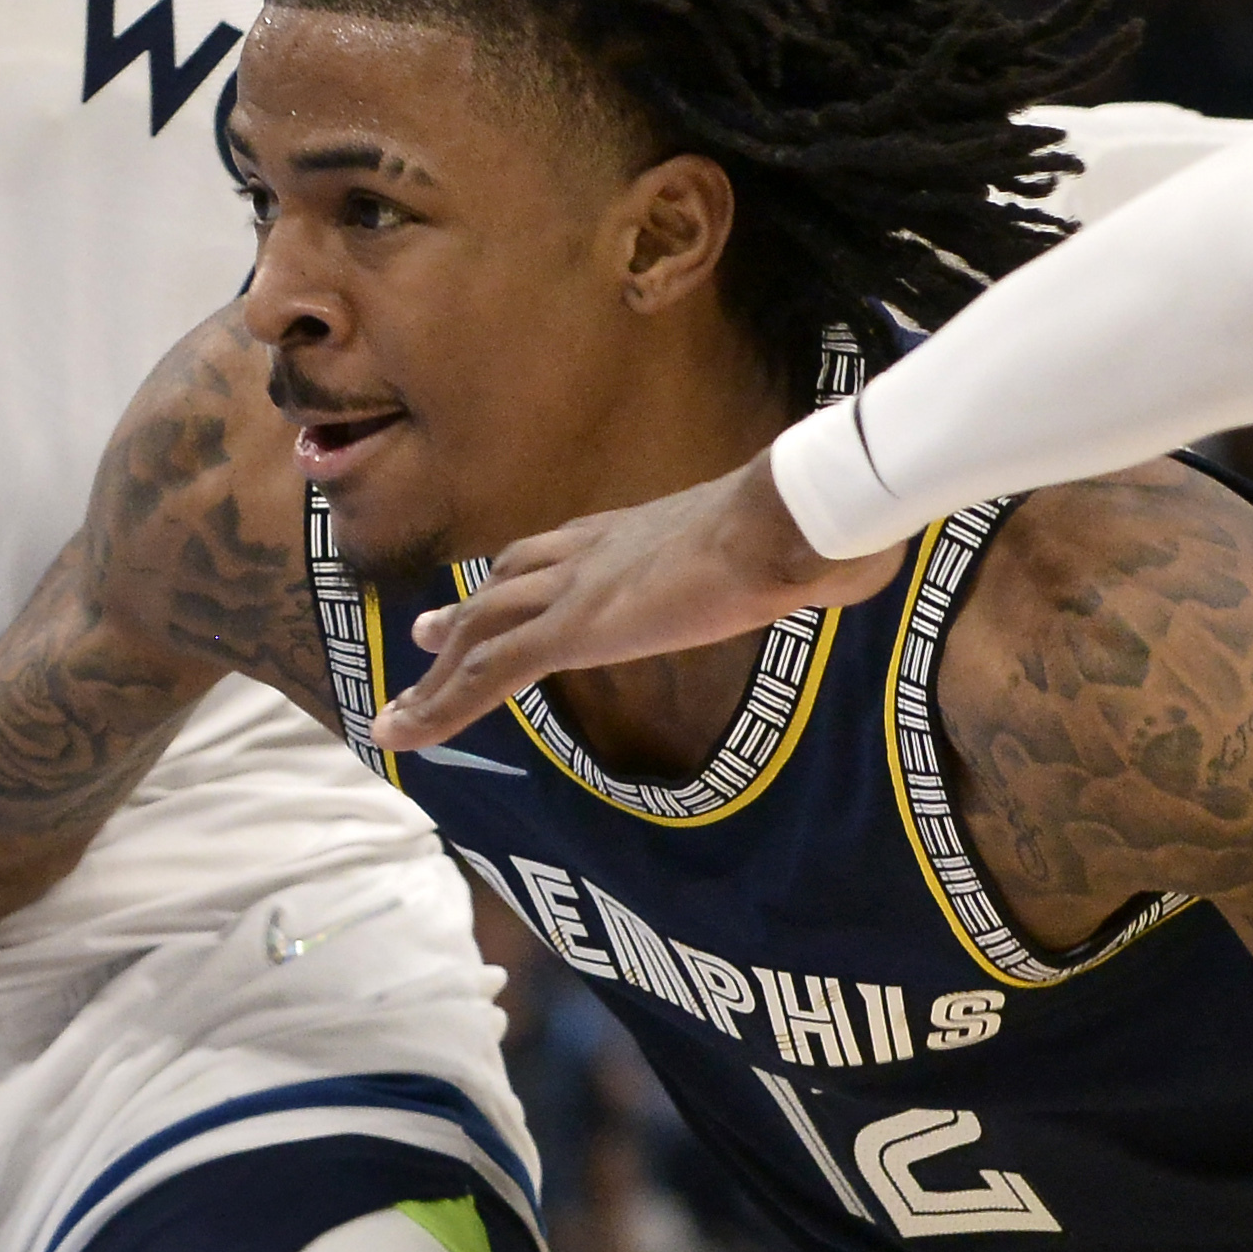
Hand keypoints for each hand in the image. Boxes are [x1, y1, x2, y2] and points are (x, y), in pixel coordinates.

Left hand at [375, 458, 867, 745]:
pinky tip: (399, 735)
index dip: (530, 574)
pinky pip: (487, 673)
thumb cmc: (816, 528)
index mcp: (645, 531)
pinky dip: (435, 704)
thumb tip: (853, 569)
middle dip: (469, 614)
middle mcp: (597, 551)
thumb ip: (808, 561)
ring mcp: (579, 589)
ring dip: (438, 671)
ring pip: (482, 633)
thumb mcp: (805, 548)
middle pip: (510, 584)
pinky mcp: (574, 630)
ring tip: (399, 709)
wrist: (797, 517)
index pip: (568, 551)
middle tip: (429, 637)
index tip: (508, 590)